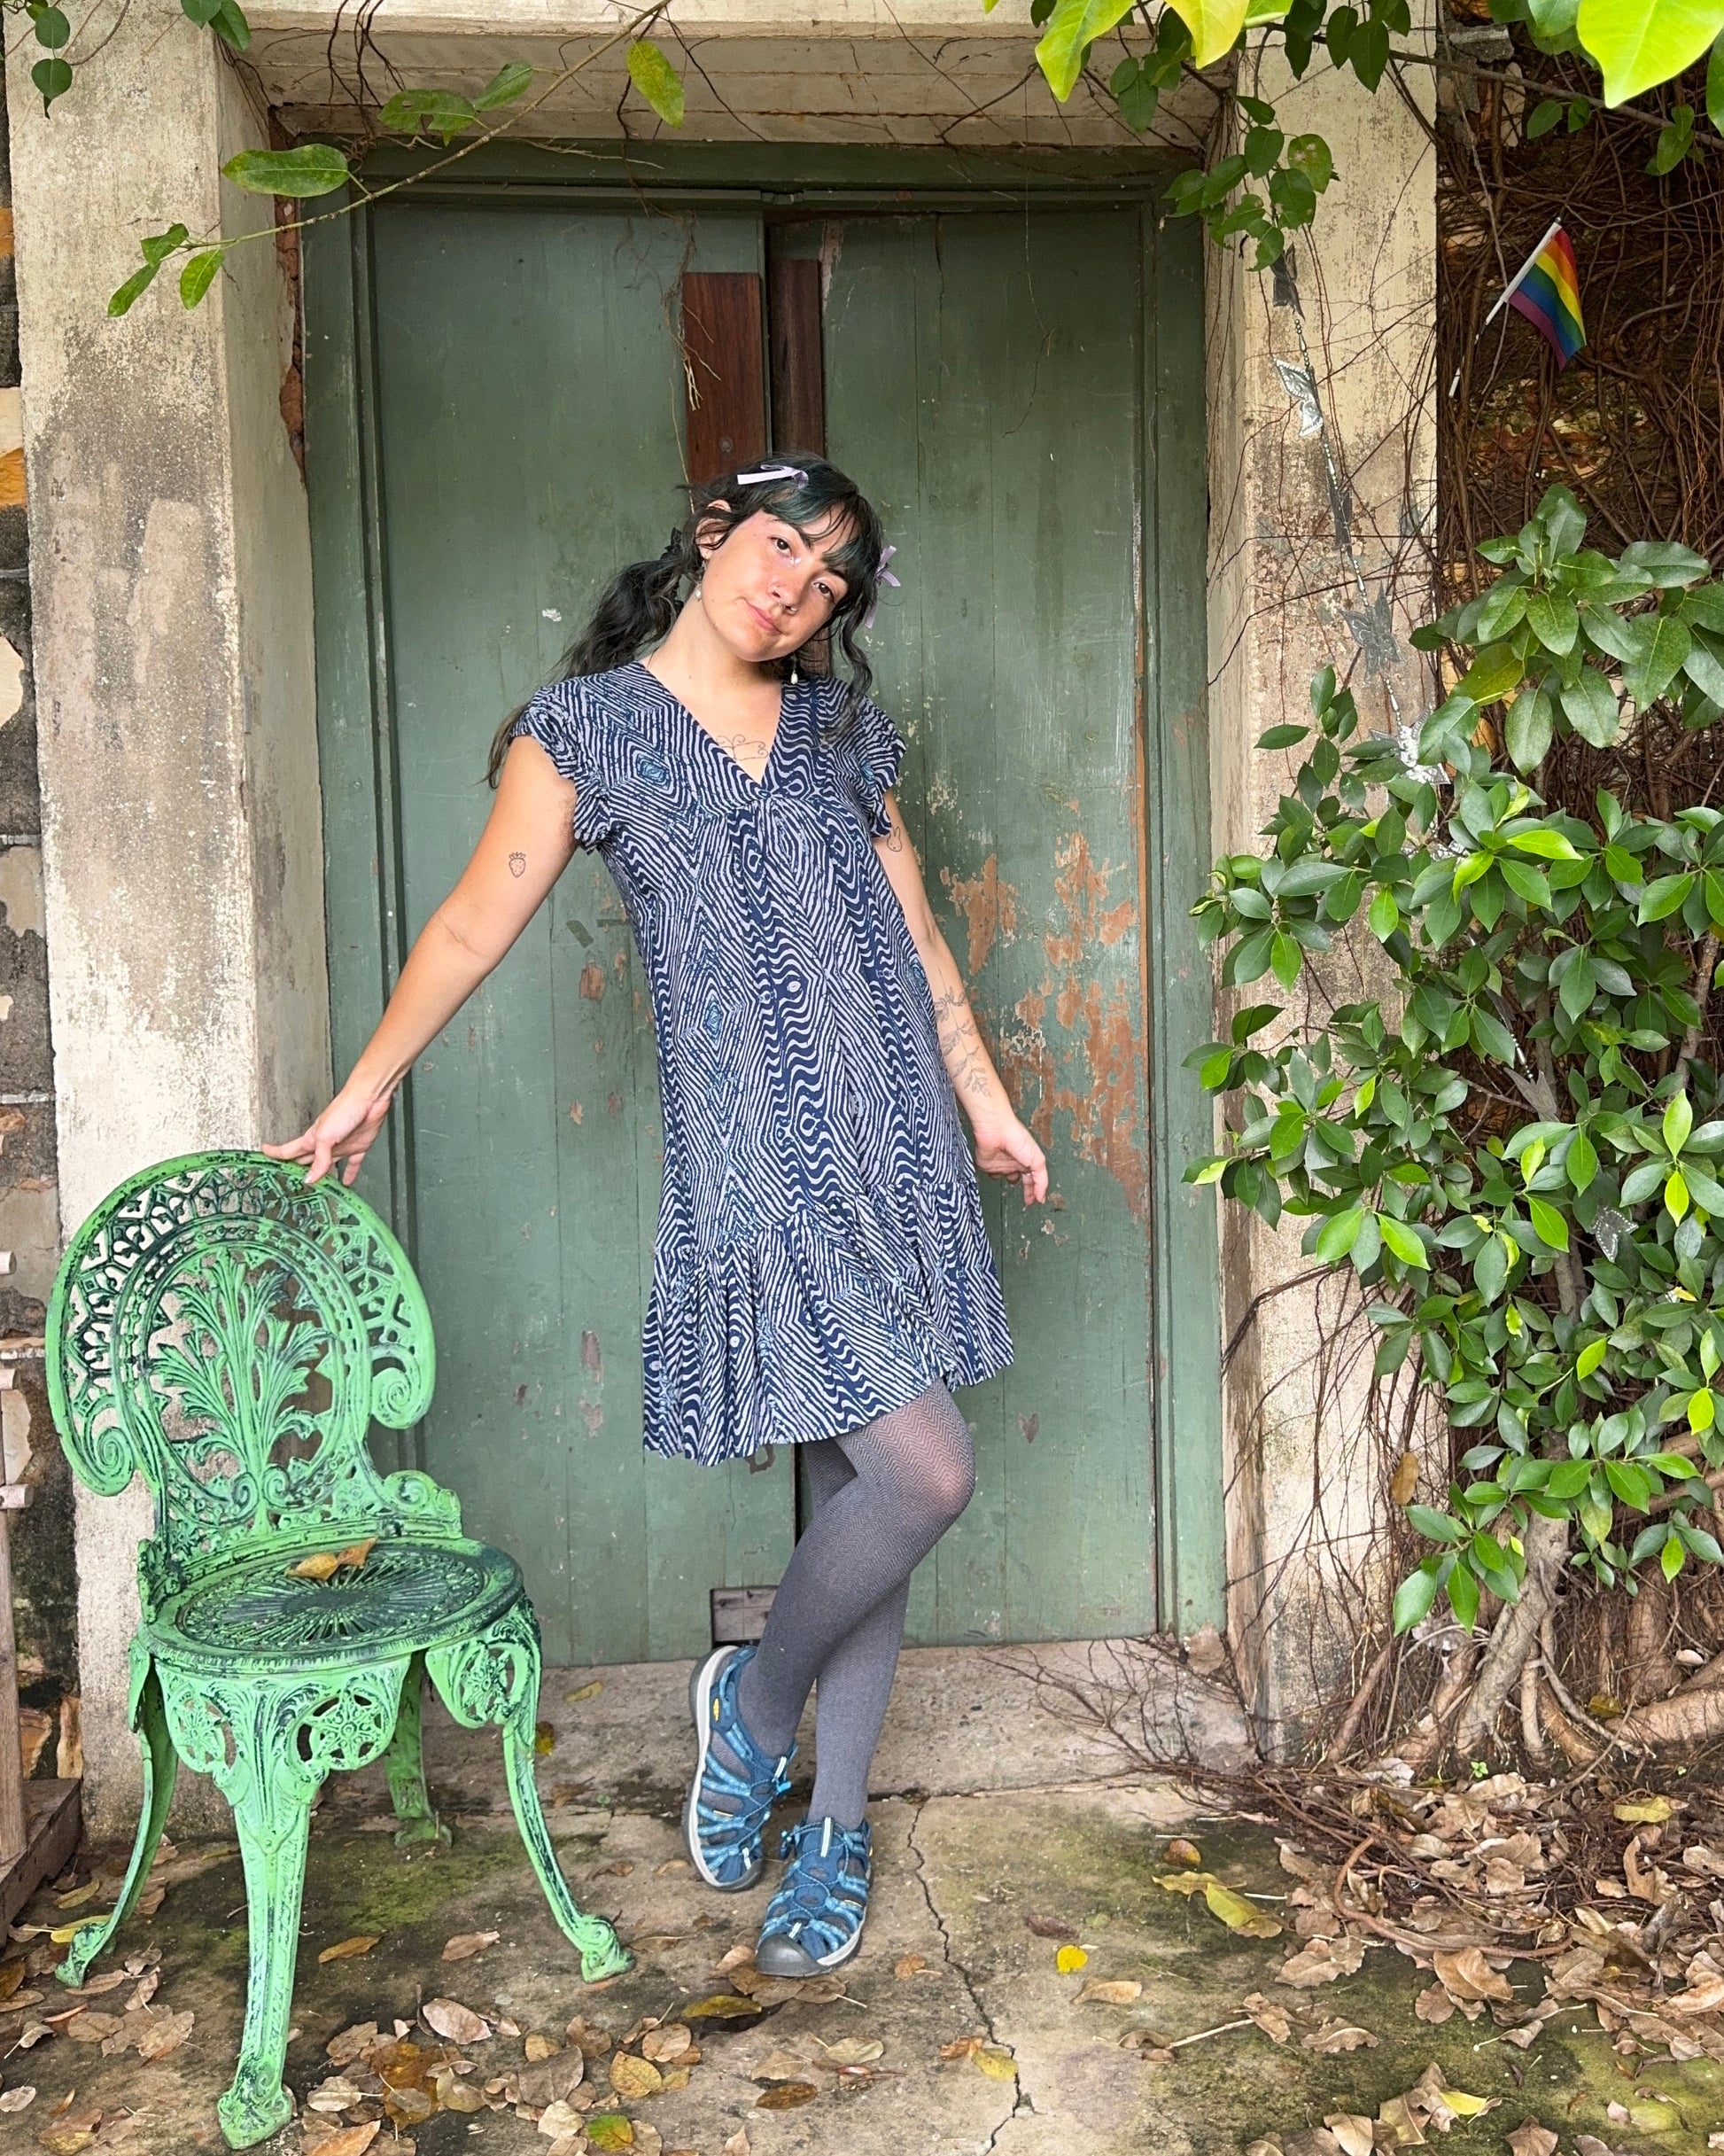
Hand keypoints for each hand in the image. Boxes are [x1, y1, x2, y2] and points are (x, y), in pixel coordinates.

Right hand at [263, 1084, 394, 1186]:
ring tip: (315, 1188)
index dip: (275, 1153)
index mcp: (312, 1139)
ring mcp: (341, 1146)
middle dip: (296, 1168)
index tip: (263, 1154)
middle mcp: (324, 1144)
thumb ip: (319, 1160)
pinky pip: (353, 1164)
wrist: (369, 1099)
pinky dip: (350, 1174)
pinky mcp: (358, 1147)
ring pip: (328, 1164)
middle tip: (288, 1179)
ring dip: (322, 1175)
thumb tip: (309, 1179)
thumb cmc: (345, 1109)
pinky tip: (347, 1183)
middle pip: (306, 1159)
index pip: (288, 1150)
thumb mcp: (326, 1137)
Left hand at [972, 1112, 1048, 1204]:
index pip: (1033, 1179)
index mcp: (1028, 1160)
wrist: (996, 1131)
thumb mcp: (1037, 1161)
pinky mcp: (987, 1164)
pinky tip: (997, 1176)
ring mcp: (1001, 1164)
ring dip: (1007, 1182)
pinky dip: (993, 1178)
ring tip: (1010, 1185)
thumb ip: (1041, 1181)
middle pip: (1020, 1180)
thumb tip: (1041, 1197)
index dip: (1034, 1190)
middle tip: (1026, 1200)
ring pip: (1005, 1178)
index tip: (1035, 1201)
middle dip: (1024, 1190)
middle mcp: (1015, 1162)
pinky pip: (991, 1175)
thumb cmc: (1017, 1138)